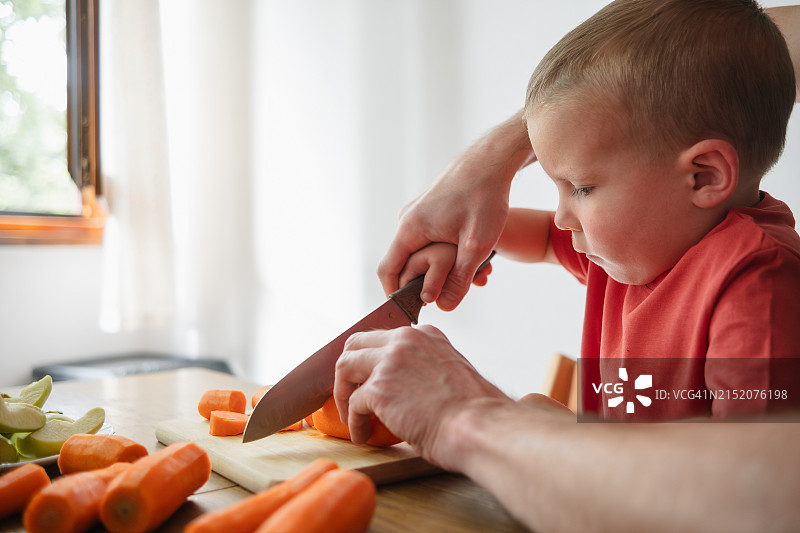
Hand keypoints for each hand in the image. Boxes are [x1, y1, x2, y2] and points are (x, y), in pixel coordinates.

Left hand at [333, 325, 509, 468]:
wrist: (479, 426)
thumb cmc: (473, 412)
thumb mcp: (450, 373)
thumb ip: (424, 368)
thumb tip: (405, 386)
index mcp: (425, 335)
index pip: (384, 337)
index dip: (371, 359)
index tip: (368, 378)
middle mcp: (405, 340)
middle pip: (356, 343)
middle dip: (348, 370)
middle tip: (350, 393)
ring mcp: (390, 361)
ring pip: (344, 366)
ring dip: (342, 392)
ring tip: (350, 414)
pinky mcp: (379, 388)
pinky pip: (353, 404)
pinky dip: (355, 423)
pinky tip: (363, 435)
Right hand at [377, 110, 533, 310]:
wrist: (493, 160)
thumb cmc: (485, 197)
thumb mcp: (476, 245)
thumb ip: (459, 278)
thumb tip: (444, 307)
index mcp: (409, 229)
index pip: (387, 271)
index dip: (396, 296)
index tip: (413, 311)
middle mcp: (407, 220)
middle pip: (404, 264)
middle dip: (426, 283)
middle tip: (452, 296)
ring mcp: (418, 213)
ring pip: (421, 252)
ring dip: (441, 268)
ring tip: (473, 276)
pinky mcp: (431, 210)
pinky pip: (430, 239)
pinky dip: (446, 253)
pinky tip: (474, 257)